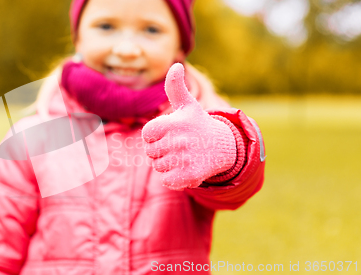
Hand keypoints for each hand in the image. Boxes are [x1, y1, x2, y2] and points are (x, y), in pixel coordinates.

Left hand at [141, 63, 236, 189]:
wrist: (222, 147)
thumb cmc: (197, 124)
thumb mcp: (186, 105)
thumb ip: (175, 87)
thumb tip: (175, 65)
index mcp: (173, 123)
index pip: (147, 135)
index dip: (155, 136)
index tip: (169, 133)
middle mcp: (179, 140)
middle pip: (151, 153)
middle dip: (161, 151)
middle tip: (178, 145)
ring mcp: (185, 159)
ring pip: (158, 167)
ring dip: (168, 164)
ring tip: (183, 156)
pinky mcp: (191, 176)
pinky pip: (167, 181)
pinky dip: (173, 178)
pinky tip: (185, 168)